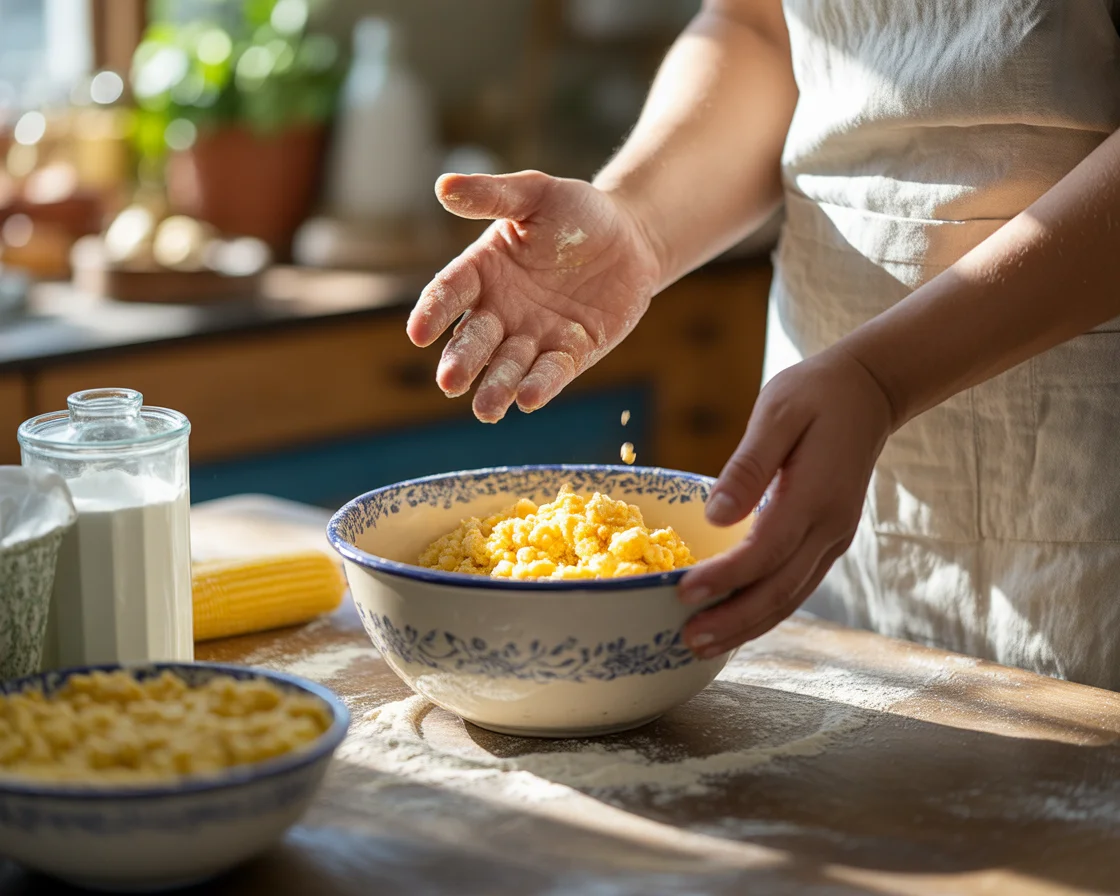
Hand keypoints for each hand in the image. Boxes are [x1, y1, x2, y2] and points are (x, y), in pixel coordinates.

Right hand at [407, 171, 662, 421]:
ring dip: (496, 387)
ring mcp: (534, 336)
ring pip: (509, 366)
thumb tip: (443, 187)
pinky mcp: (570, 353)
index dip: (433, 312)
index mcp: (482, 271)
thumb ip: (492, 195)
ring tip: (487, 410)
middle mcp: (500, 310)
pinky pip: (552, 372)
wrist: (631, 237)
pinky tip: (528, 400)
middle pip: (474, 340)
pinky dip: (541, 385)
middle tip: (450, 381)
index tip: (419, 333)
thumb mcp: (536, 194)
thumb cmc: (577, 212)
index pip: (449, 292)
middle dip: (462, 361)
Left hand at [677, 347, 895, 656]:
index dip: (725, 578)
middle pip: (780, 590)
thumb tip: (715, 515)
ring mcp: (833, 537)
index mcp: (815, 496)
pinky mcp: (828, 540)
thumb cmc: (814, 394)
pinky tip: (735, 621)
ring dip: (748, 625)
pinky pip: (796, 585)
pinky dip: (765, 610)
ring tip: (703, 644)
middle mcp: (829, 527)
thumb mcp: (777, 412)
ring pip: (791, 596)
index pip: (765, 551)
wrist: (868, 392)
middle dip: (733, 620)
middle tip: (687, 640)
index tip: (683, 593)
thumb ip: (749, 466)